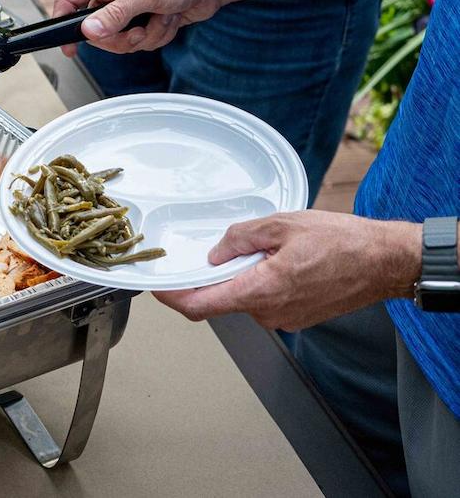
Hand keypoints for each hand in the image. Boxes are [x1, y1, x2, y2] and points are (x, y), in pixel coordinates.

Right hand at [52, 0, 223, 55]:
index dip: (64, 24)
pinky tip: (169, 18)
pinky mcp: (144, 19)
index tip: (68, 48)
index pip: (70, 0)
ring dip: (144, 35)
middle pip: (96, 29)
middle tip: (137, 31)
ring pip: (119, 39)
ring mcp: (129, 6)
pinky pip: (140, 40)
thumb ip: (114, 14)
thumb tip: (89, 31)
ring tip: (160, 17)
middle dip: (121, 36)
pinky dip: (157, 34)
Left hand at [154, 211, 420, 331]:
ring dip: (242, 276)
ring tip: (267, 249)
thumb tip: (215, 254)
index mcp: (260, 291)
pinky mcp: (297, 317)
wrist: (385, 262)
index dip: (173, 298)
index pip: (201, 306)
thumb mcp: (281, 224)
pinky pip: (265, 300)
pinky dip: (261, 282)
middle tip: (222, 249)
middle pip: (221, 299)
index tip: (158, 287)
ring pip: (245, 298)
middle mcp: (269, 313)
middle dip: (214, 276)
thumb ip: (239, 238)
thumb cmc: (342, 242)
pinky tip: (281, 261)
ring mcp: (284, 319)